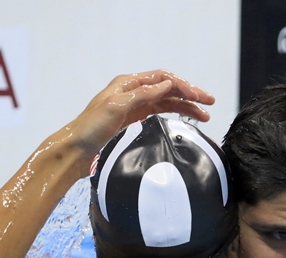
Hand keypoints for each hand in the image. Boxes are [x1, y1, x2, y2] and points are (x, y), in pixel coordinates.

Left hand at [66, 69, 214, 175]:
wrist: (75, 150)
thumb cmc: (90, 128)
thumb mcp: (116, 107)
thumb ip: (143, 94)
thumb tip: (168, 85)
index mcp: (128, 83)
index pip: (163, 79)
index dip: (183, 86)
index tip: (199, 97)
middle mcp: (132, 92)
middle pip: (168, 89)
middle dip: (190, 95)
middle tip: (210, 103)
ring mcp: (134, 106)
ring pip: (166, 102)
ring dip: (186, 107)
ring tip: (204, 116)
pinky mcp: (133, 121)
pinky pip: (159, 113)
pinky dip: (174, 114)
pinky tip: (185, 119)